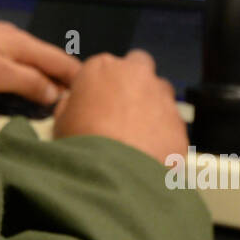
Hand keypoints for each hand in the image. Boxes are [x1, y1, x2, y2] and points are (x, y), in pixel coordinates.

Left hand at [0, 12, 78, 105]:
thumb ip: (29, 83)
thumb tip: (56, 93)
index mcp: (23, 44)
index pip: (62, 61)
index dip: (78, 80)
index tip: (93, 97)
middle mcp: (16, 39)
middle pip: (50, 60)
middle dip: (65, 80)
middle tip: (77, 104)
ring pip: (33, 60)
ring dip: (46, 79)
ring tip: (55, 100)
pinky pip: (16, 60)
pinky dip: (27, 75)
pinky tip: (24, 86)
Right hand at [53, 50, 187, 166]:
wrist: (114, 175)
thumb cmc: (83, 144)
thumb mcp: (60, 122)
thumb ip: (70, 105)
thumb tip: (74, 104)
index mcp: (102, 68)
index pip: (102, 66)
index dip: (100, 85)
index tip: (97, 102)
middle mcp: (135, 75)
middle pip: (139, 65)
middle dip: (134, 81)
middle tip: (122, 109)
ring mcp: (161, 96)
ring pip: (161, 92)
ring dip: (152, 105)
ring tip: (137, 134)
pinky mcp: (178, 122)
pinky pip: (172, 122)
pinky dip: (164, 133)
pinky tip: (150, 152)